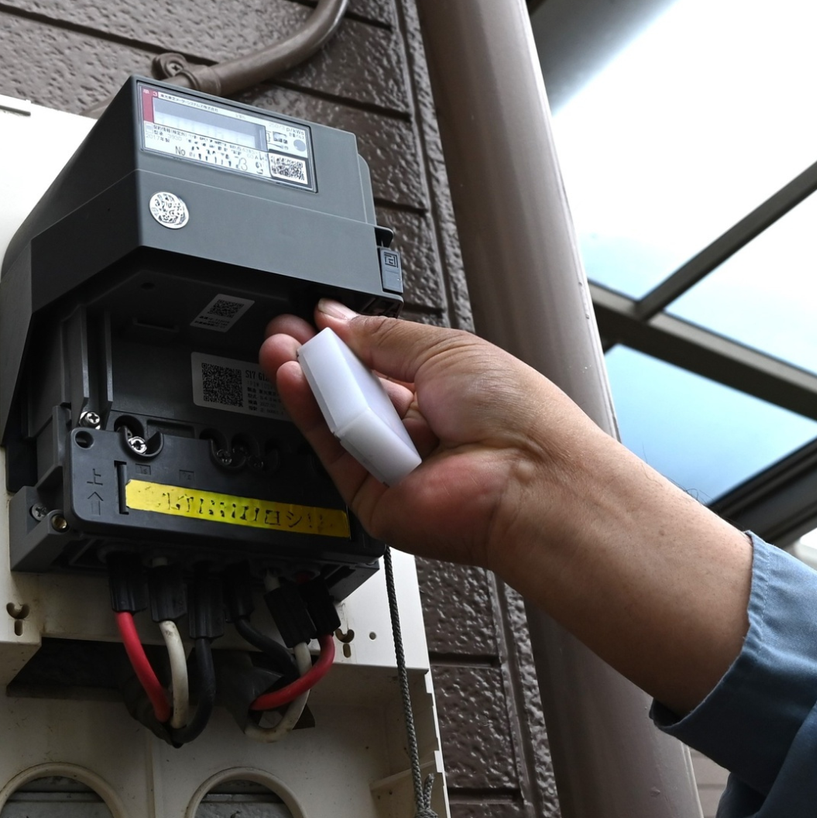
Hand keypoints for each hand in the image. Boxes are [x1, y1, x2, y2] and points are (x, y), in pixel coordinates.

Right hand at [259, 299, 615, 568]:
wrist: (530, 480)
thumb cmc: (518, 417)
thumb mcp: (446, 348)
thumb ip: (384, 335)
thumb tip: (338, 320)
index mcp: (443, 389)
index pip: (377, 361)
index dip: (344, 340)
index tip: (314, 320)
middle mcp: (419, 428)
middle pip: (350, 389)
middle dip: (316, 357)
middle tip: (287, 332)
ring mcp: (395, 464)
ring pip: (334, 418)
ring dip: (307, 381)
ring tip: (288, 349)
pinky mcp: (373, 497)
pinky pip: (332, 452)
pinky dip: (311, 415)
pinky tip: (296, 380)